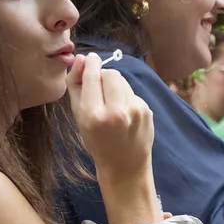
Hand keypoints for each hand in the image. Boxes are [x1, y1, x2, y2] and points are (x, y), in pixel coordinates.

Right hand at [71, 53, 154, 184]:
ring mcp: (135, 111)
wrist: (124, 165)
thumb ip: (76, 86)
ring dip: (115, 86)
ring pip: (123, 81)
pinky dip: (125, 97)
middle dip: (103, 76)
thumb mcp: (78, 117)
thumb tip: (81, 58)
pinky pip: (132, 92)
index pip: (93, 75)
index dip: (90, 64)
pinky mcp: (147, 111)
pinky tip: (123, 113)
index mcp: (94, 115)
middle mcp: (116, 112)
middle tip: (98, 89)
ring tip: (111, 104)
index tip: (89, 59)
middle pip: (110, 73)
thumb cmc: (96, 140)